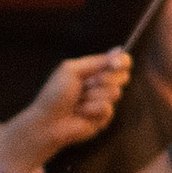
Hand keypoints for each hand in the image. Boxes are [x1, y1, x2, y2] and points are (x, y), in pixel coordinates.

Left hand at [0, 48, 130, 172]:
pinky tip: (81, 112)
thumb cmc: (55, 94)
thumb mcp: (72, 70)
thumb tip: (118, 50)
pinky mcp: (104, 118)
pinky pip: (108, 109)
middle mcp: (102, 85)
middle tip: (87, 84)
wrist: (48, 121)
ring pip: (115, 93)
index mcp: (95, 71)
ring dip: (94, 96)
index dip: (122, 61)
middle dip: (105, 79)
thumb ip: (96, 61)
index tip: (115, 64)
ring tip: (79, 101)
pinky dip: (92, 109)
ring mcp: (104, 102)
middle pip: (123, 76)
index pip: (119, 61)